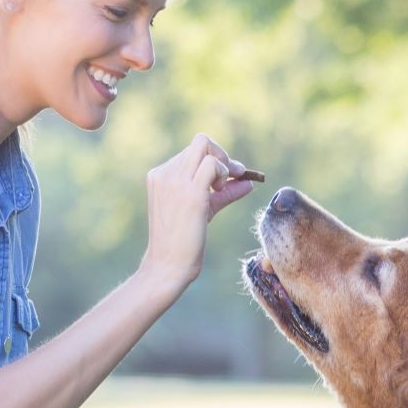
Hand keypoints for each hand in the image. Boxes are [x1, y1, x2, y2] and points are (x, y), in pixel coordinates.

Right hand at [139, 132, 261, 294]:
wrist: (168, 265)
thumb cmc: (182, 242)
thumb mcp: (202, 209)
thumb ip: (222, 193)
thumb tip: (248, 182)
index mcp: (159, 175)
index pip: (192, 152)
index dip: (214, 160)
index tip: (227, 178)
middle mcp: (164, 173)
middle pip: (200, 142)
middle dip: (222, 155)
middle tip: (232, 177)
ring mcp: (174, 180)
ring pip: (205, 146)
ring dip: (223, 163)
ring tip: (222, 188)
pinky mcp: (190, 191)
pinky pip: (213, 164)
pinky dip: (225, 173)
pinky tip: (222, 191)